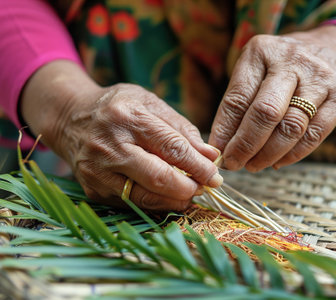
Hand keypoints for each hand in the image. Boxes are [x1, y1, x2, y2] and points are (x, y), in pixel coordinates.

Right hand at [21, 61, 221, 210]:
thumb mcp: (151, 103)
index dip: (198, 166)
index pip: (171, 148)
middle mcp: (109, 145)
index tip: (215, 175)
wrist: (70, 118)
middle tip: (205, 188)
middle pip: (157, 177)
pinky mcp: (92, 189)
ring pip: (143, 197)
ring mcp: (97, 171)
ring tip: (190, 193)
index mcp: (128, 117)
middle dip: (188, 188)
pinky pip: (130, 203)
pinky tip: (167, 197)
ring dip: (174, 200)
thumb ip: (182, 129)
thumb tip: (211, 156)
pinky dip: (154, 203)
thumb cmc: (119, 107)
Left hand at [209, 25, 335, 170]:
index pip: (238, 98)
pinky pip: (314, 135)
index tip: (218, 152)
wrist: (328, 50)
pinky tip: (277, 162)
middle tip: (234, 163)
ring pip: (291, 127)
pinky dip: (292, 155)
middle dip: (246, 145)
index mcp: (261, 51)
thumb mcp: (253, 73)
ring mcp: (319, 77)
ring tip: (253, 165)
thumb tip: (220, 146)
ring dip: (268, 155)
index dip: (225, 130)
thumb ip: (237, 105)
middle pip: (266, 113)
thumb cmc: (278, 68)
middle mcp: (291, 60)